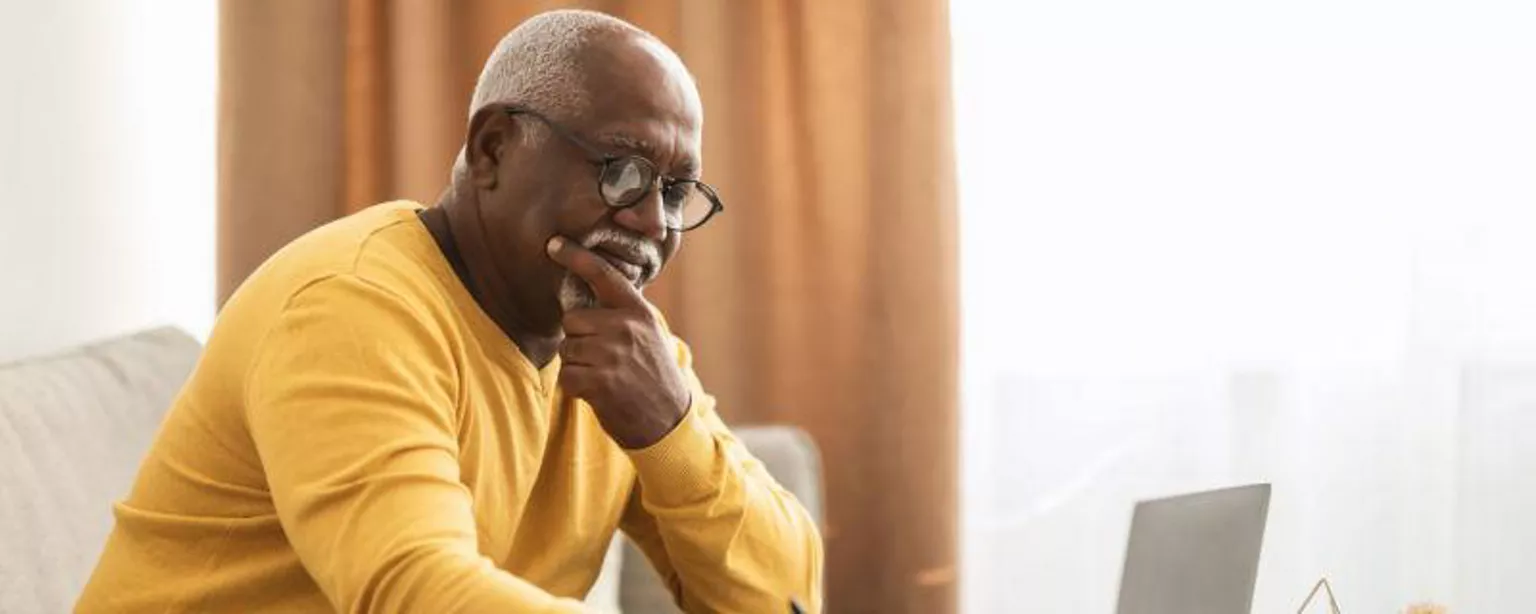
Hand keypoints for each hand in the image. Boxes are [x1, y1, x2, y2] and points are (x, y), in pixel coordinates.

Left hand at [546, 236, 689, 448]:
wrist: (668, 420)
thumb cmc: (654, 376)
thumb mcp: (649, 334)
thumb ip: (623, 314)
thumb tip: (586, 299)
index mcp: (638, 312)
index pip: (603, 275)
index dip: (576, 256)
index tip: (554, 243)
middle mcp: (625, 328)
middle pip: (573, 319)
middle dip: (579, 338)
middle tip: (602, 357)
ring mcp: (611, 354)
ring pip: (567, 349)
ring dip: (577, 365)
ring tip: (603, 375)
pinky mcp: (598, 382)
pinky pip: (566, 375)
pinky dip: (575, 386)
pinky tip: (597, 391)